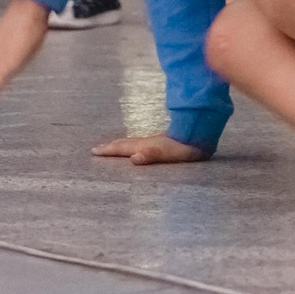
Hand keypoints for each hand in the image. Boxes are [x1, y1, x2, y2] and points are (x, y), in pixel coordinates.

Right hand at [92, 133, 211, 165]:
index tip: (94, 151)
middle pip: (125, 144)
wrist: (200, 135)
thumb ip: (151, 155)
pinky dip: (131, 146)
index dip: (109, 150)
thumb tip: (133, 158)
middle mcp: (147, 142)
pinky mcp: (161, 143)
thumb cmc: (185, 148)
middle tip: (97, 149)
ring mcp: (154, 141)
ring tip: (111, 147)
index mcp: (146, 146)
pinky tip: (136, 149)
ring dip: (120, 145)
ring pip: (132, 143)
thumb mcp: (168, 154)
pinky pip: (140, 144)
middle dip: (110, 147)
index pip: (123, 148)